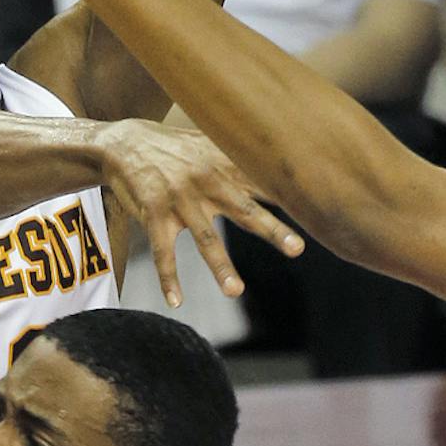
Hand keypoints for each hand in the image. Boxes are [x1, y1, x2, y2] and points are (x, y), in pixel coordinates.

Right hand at [99, 121, 302, 305]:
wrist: (125, 144)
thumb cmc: (174, 148)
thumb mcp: (209, 146)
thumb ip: (241, 160)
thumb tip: (280, 160)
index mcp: (225, 167)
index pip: (264, 183)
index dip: (291, 196)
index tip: (320, 207)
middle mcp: (207, 183)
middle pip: (244, 211)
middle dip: (272, 230)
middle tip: (297, 248)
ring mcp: (180, 201)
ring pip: (205, 238)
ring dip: (221, 266)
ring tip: (236, 292)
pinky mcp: (154, 215)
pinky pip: (162, 253)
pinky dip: (168, 278)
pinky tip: (176, 301)